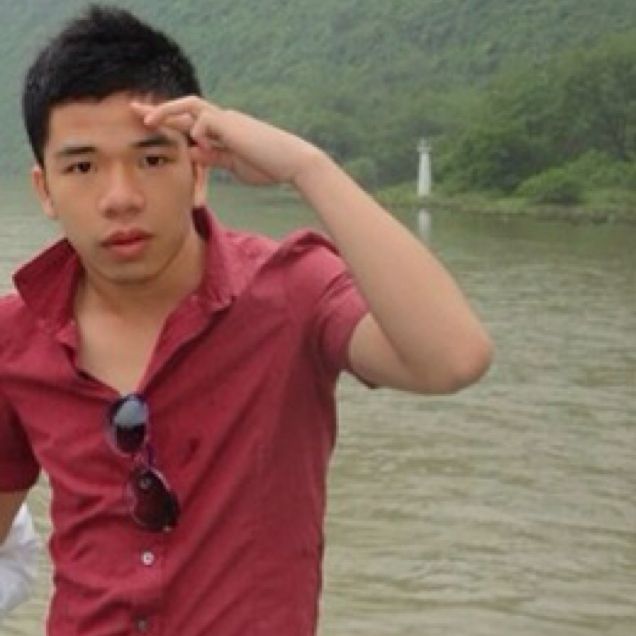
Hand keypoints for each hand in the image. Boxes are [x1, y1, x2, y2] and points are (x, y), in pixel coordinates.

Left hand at [131, 96, 321, 185]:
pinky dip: (198, 131)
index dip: (169, 122)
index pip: (190, 124)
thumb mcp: (235, 165)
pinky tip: (199, 144)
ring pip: (191, 105)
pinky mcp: (232, 125)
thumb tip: (193, 152)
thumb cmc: (268, 166)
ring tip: (148, 120)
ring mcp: (227, 120)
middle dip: (158, 109)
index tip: (148, 125)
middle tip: (134, 109)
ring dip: (169, 111)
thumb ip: (214, 157)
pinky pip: (206, 120)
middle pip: (184, 108)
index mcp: (222, 132)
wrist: (292, 162)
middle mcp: (222, 121)